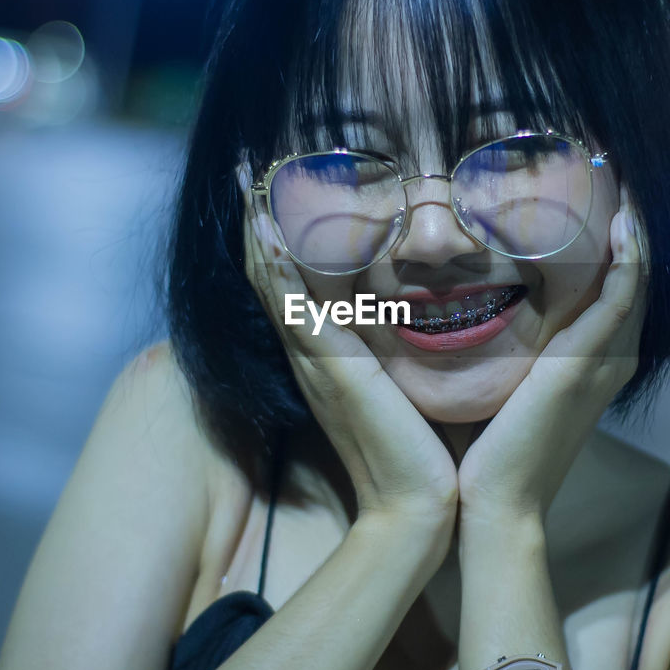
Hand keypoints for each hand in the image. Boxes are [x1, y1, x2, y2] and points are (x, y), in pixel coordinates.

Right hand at [238, 166, 458, 521]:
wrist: (419, 504)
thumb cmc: (421, 448)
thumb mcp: (403, 385)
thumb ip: (398, 351)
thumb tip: (418, 313)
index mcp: (327, 354)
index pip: (292, 282)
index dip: (276, 235)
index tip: (271, 185)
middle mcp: (311, 353)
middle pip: (270, 273)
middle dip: (257, 218)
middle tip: (248, 165)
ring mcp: (315, 360)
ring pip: (275, 282)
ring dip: (259, 230)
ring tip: (250, 178)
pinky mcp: (331, 369)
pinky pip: (294, 307)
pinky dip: (277, 268)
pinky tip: (267, 227)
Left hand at [455, 187, 648, 521]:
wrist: (491, 503)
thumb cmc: (486, 450)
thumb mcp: (502, 386)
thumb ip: (501, 347)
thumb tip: (464, 305)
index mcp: (589, 360)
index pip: (615, 285)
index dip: (616, 239)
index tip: (596, 190)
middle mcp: (607, 356)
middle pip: (636, 272)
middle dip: (633, 221)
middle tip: (622, 167)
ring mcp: (605, 360)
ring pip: (637, 277)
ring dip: (638, 226)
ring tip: (627, 176)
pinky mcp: (590, 364)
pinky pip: (623, 297)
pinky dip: (631, 258)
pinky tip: (623, 221)